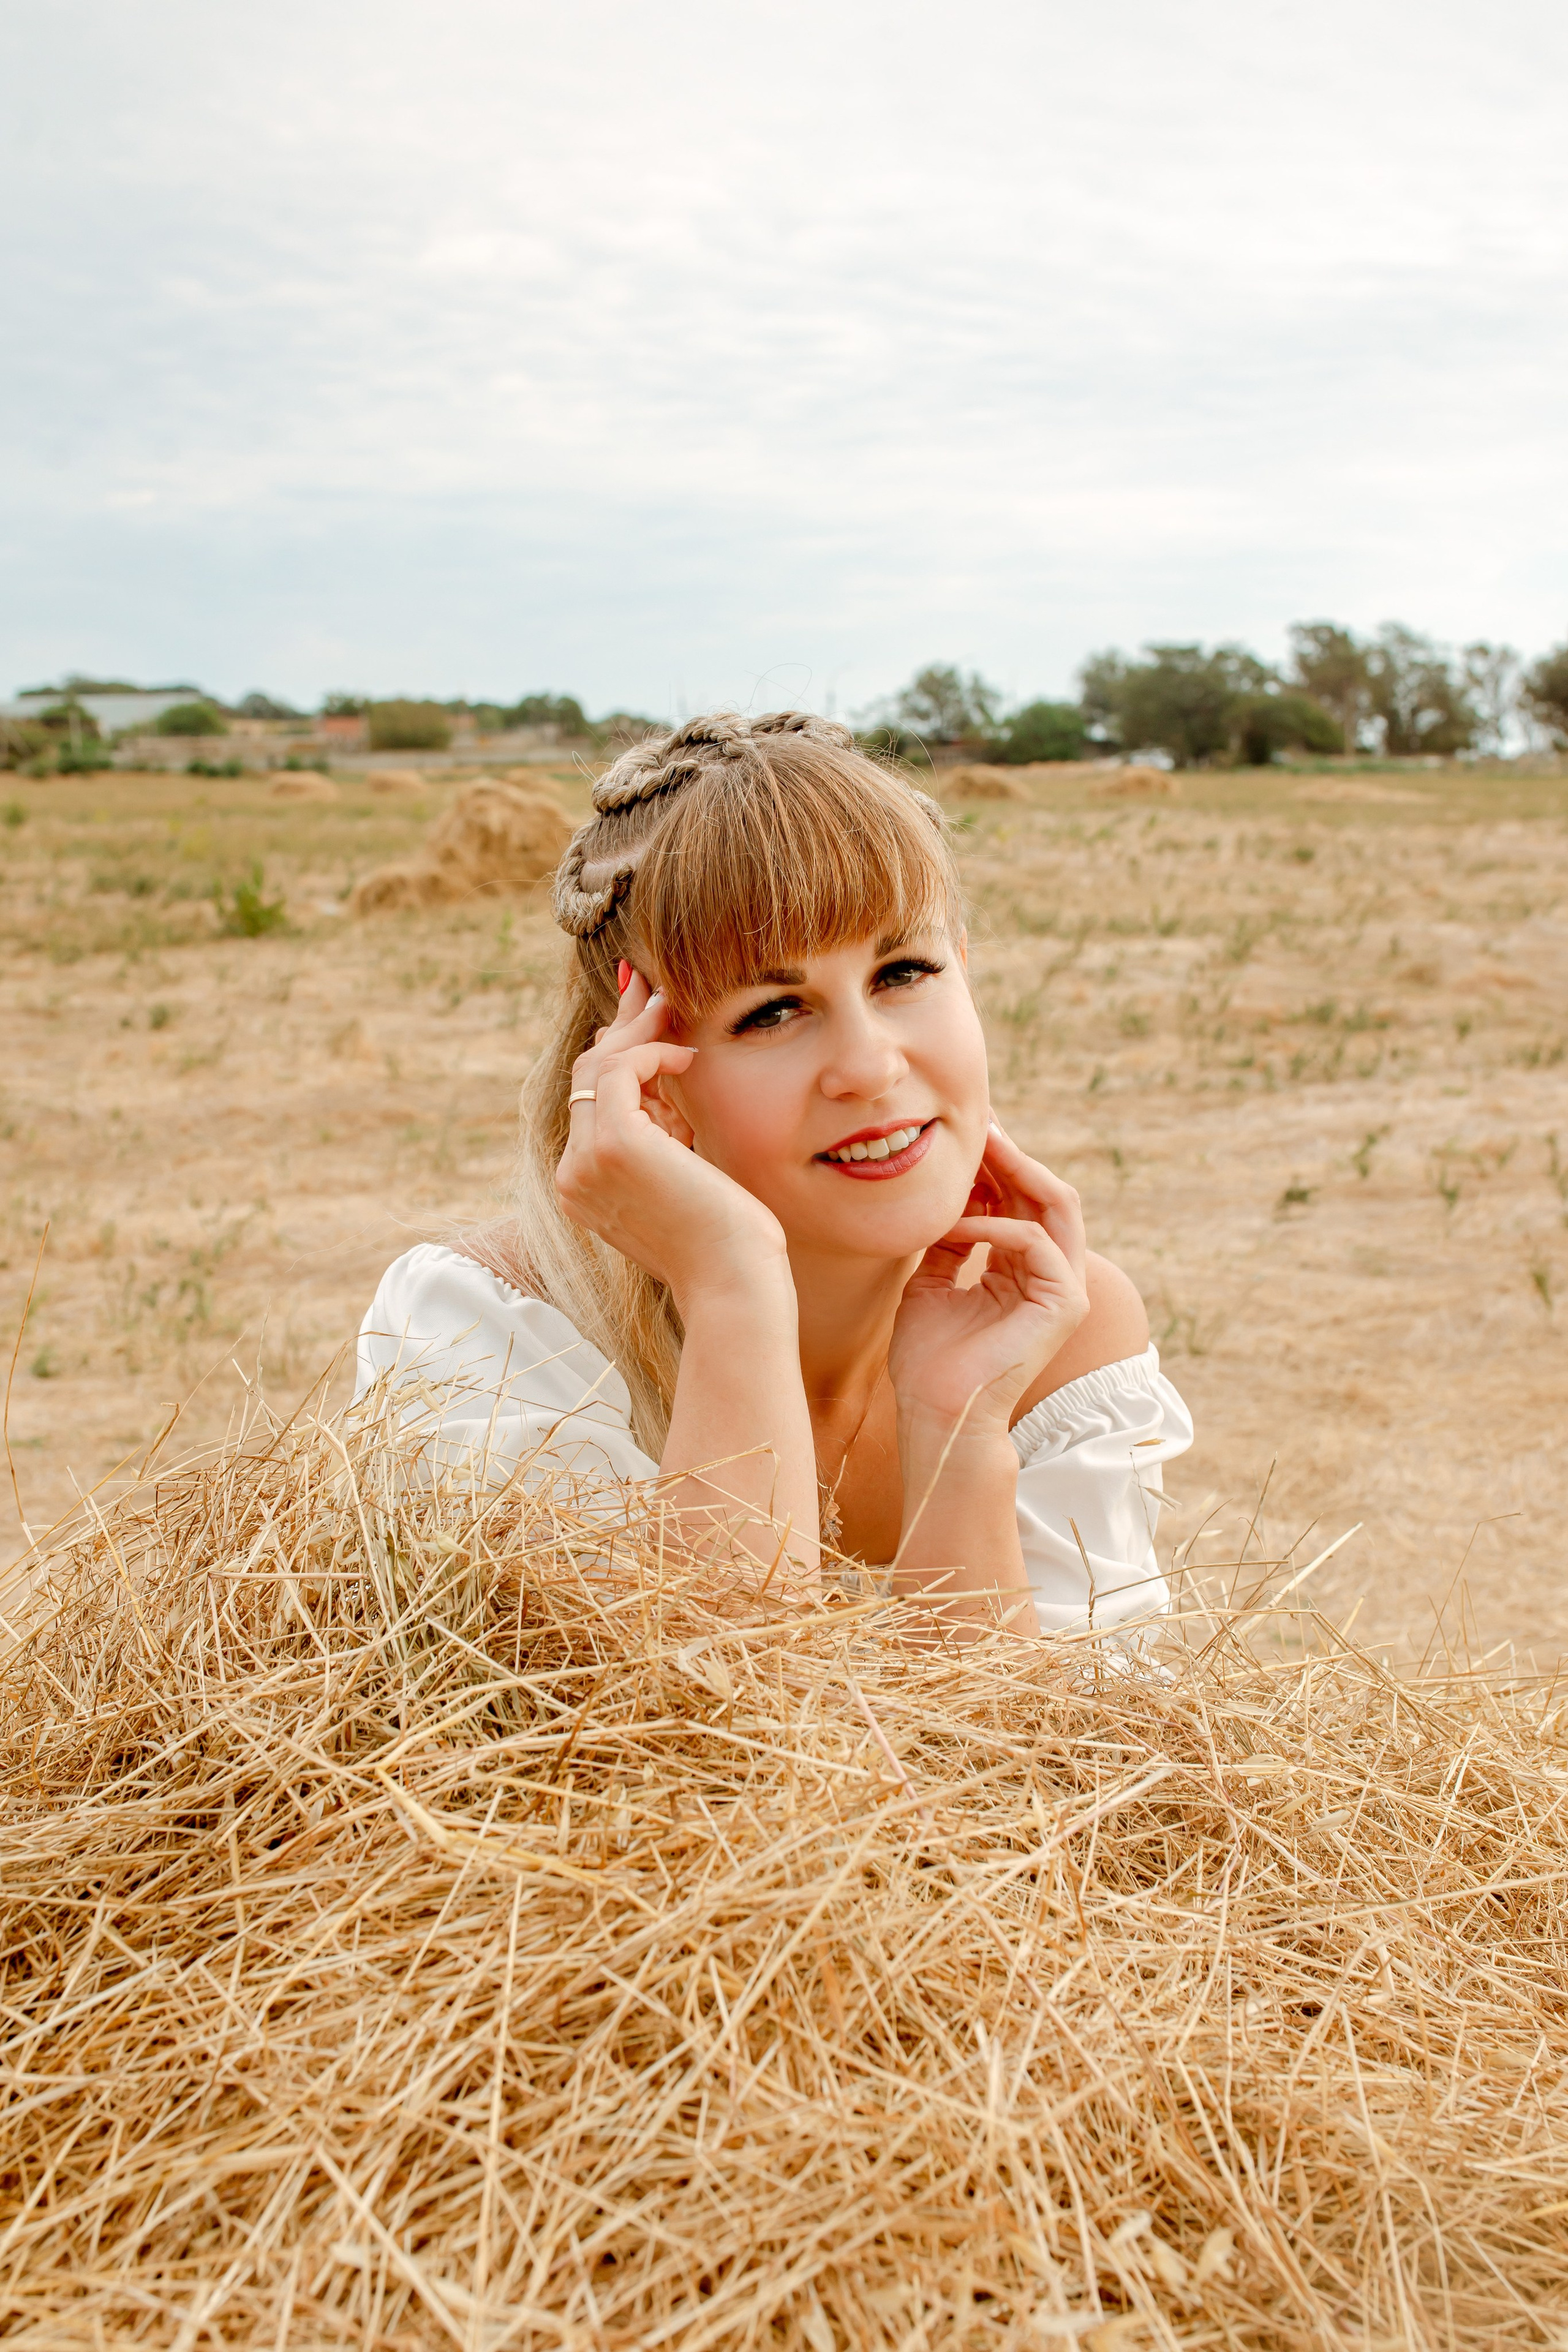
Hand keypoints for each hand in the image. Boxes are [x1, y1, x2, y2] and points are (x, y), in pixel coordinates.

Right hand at [556, 970, 788, 1310]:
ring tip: (674, 1008)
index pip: (589, 1102)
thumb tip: (665, 1070)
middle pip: (586, 1078)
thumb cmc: (723, 1240)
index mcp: (583, 1186)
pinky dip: (651, 1055)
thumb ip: (664, 1132)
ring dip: (639, 1034)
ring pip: (598, 1069)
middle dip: (621, 1029)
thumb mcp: (682, 1175)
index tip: (641, 1013)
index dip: (614, 1053)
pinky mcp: (614, 1146)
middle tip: (653, 988)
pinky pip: (619, 1072)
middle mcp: (572, 1175)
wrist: (734, 1283)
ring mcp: (586, 1162)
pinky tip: (686, 1057)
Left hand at [887, 1117, 1088, 1443]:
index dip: (994, 1165)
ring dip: (1017, 1171)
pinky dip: (995, 1226)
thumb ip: (946, 1245)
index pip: (1018, 1201)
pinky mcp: (1063, 1304)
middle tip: (981, 1120)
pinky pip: (1035, 1242)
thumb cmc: (929, 1361)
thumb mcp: (930, 1285)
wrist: (936, 1414)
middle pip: (1044, 1194)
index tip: (964, 1132)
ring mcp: (1063, 1289)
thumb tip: (944, 1202)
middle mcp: (1050, 1275)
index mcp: (1022, 1271)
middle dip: (1012, 1154)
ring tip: (982, 1145)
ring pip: (1056, 1206)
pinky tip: (957, 1226)